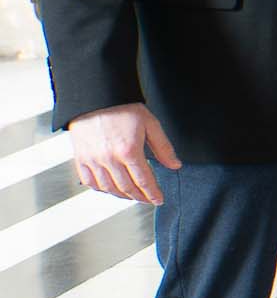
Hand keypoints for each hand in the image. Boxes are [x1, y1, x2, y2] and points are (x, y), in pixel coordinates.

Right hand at [67, 103, 181, 204]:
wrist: (95, 97)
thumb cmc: (122, 107)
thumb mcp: (150, 124)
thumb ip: (163, 148)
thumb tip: (175, 166)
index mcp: (129, 151)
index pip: (144, 181)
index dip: (153, 193)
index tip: (159, 199)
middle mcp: (109, 159)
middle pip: (127, 188)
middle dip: (140, 197)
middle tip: (148, 199)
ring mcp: (93, 160)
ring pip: (109, 188)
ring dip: (122, 196)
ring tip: (132, 196)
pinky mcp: (80, 159)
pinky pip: (90, 182)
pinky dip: (102, 189)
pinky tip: (110, 189)